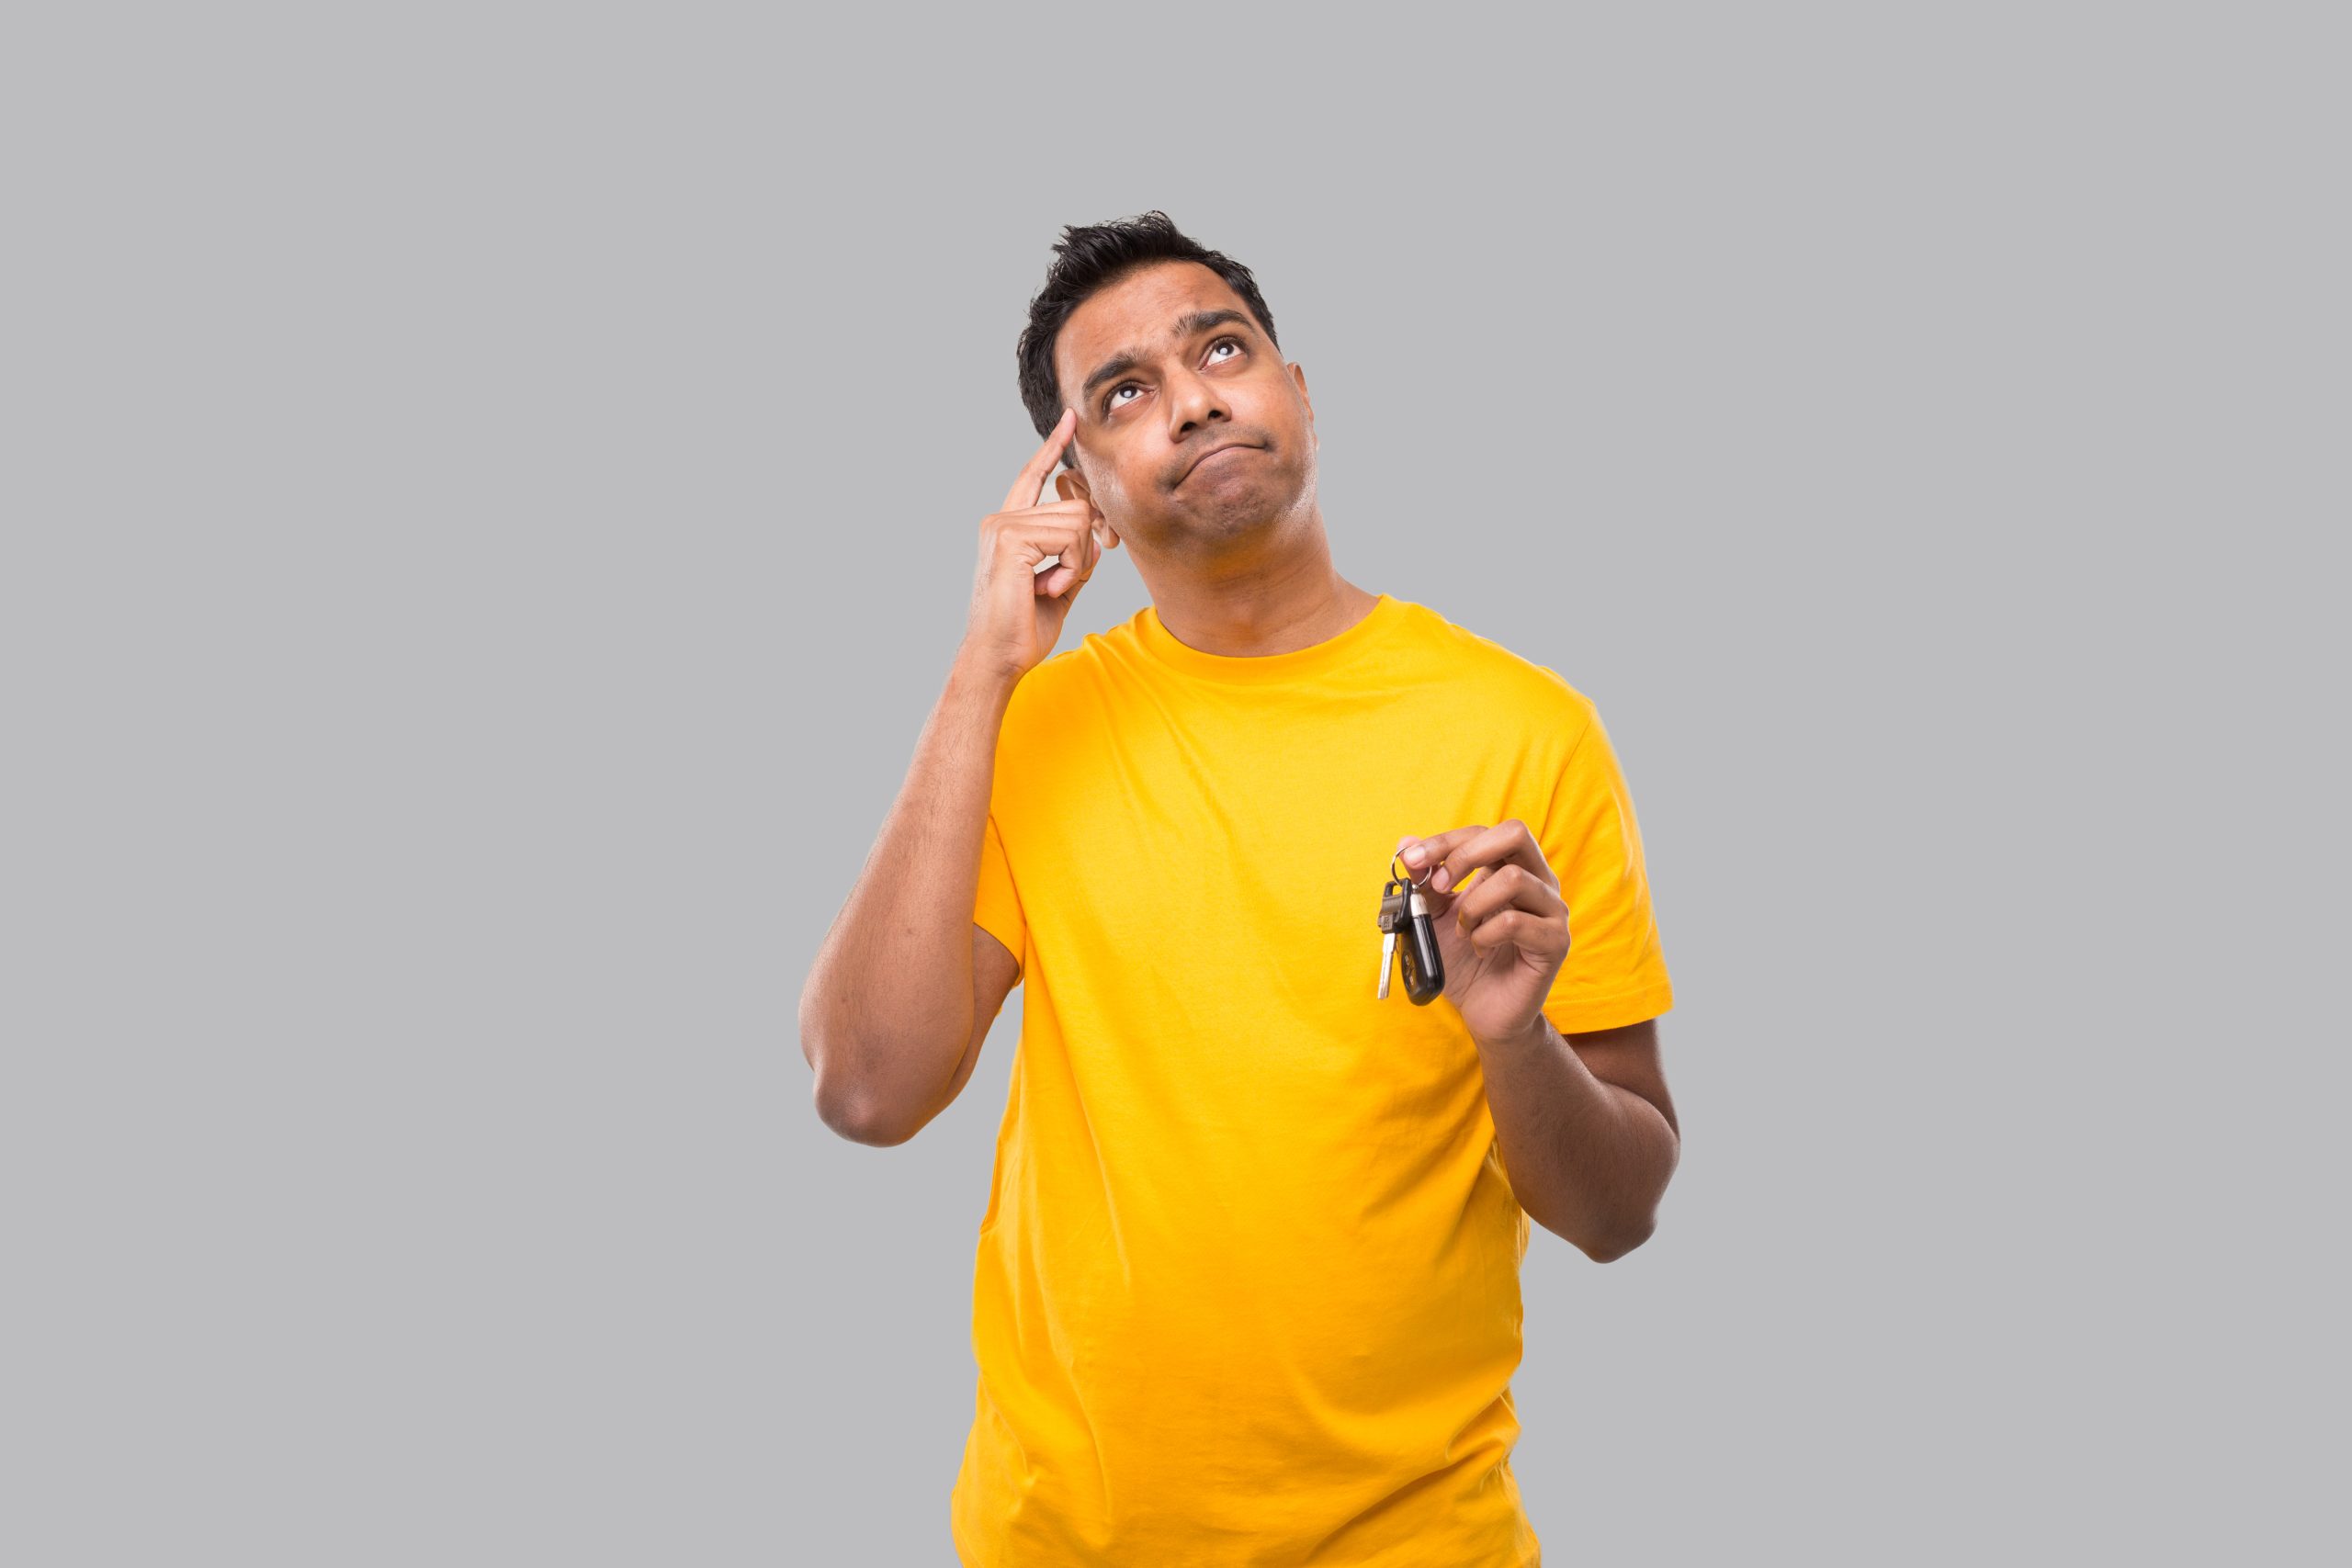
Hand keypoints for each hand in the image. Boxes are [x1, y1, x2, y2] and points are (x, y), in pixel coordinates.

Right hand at [959, 407, 1120, 681]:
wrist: (999, 658)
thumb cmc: (1023, 629)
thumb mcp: (1061, 584)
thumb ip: (1076, 555)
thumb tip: (1096, 535)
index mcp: (1008, 526)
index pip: (1034, 477)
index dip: (1053, 449)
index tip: (1070, 420)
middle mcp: (1001, 518)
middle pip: (1074, 506)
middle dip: (1081, 548)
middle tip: (1058, 583)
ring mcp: (1002, 525)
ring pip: (1076, 520)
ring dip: (1075, 562)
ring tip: (1048, 588)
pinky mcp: (1010, 537)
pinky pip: (1069, 536)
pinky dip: (1070, 568)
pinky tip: (1046, 588)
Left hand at [1395, 821, 1570, 1048]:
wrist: (1484, 1011)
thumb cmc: (1464, 961)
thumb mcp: (1433, 916)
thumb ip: (1424, 881)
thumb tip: (1406, 842)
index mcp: (1512, 867)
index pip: (1484, 833)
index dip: (1446, 841)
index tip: (1413, 860)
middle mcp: (1538, 881)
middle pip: (1515, 833)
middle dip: (1466, 854)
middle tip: (1441, 886)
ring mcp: (1552, 910)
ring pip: (1513, 879)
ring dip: (1473, 907)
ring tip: (1464, 931)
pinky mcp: (1555, 942)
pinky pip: (1515, 922)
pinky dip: (1484, 936)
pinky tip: (1479, 949)